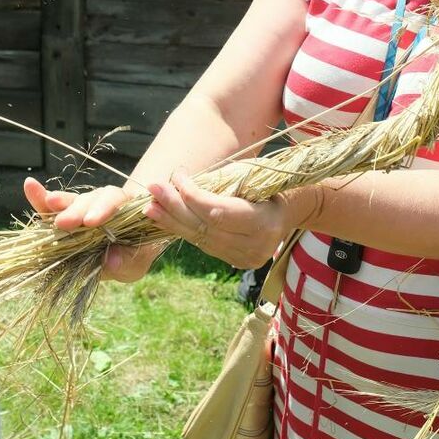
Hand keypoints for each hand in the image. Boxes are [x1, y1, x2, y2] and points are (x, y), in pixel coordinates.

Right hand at [23, 177, 158, 282]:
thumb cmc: (132, 255)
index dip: (103, 209)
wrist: (122, 255)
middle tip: (65, 222)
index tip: (91, 221)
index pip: (115, 201)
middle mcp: (102, 202)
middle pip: (91, 199)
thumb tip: (112, 262)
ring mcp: (81, 207)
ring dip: (59, 202)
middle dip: (77, 210)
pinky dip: (39, 198)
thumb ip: (127, 259)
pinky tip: (30, 186)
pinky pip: (50, 206)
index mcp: (125, 208)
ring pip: (71, 201)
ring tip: (48, 202)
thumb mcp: (136, 261)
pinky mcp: (62, 216)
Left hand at [144, 172, 302, 268]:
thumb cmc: (269, 185)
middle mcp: (254, 247)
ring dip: (172, 221)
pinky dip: (184, 230)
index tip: (176, 177)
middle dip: (175, 207)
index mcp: (263, 223)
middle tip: (152, 190)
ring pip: (201, 239)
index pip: (218, 212)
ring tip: (150, 207)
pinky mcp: (235, 261)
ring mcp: (245, 258)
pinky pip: (204, 244)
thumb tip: (182, 183)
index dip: (193, 196)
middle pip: (205, 227)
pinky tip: (166, 218)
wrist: (289, 212)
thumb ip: (222, 184)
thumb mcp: (252, 177)